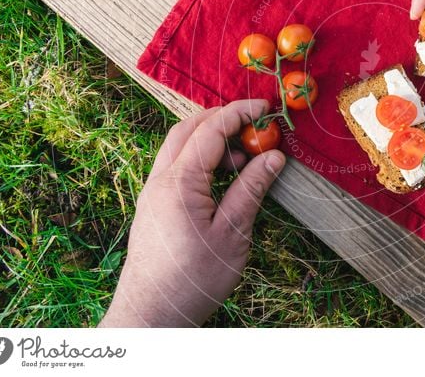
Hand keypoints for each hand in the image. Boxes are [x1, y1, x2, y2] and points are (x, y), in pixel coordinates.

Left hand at [99, 100, 285, 326]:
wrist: (150, 315)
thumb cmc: (192, 280)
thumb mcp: (232, 234)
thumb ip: (251, 189)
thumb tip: (273, 157)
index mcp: (179, 182)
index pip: (210, 130)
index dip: (239, 113)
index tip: (265, 108)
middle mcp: (159, 179)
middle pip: (187, 129)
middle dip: (222, 118)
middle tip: (254, 125)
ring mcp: (152, 192)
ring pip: (178, 146)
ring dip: (210, 140)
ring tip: (243, 158)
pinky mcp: (153, 205)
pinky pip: (175, 166)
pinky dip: (200, 159)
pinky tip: (222, 179)